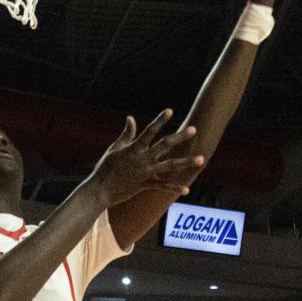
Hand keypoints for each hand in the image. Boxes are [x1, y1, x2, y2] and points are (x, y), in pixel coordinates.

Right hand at [89, 111, 204, 205]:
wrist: (100, 190)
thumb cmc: (106, 167)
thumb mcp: (115, 148)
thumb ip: (127, 134)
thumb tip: (131, 118)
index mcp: (134, 148)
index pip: (149, 131)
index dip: (160, 120)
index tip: (170, 110)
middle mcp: (142, 159)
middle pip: (164, 145)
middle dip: (180, 137)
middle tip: (194, 129)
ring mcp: (145, 172)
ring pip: (169, 166)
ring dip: (186, 162)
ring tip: (201, 159)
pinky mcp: (145, 185)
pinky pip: (162, 186)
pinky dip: (174, 188)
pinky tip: (187, 189)